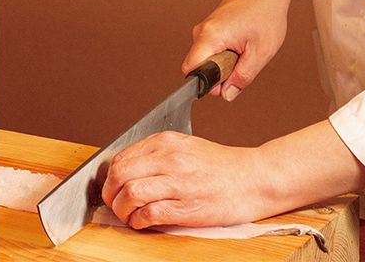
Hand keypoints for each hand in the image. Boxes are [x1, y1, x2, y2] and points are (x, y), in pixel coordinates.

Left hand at [100, 131, 266, 228]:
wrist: (255, 179)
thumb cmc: (224, 167)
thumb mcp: (188, 148)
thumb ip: (159, 155)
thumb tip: (130, 171)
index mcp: (169, 142)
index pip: (123, 157)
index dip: (111, 177)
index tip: (114, 188)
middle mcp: (171, 159)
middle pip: (120, 174)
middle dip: (110, 194)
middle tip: (114, 203)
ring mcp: (179, 183)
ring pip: (130, 194)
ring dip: (122, 210)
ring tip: (129, 216)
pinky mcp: (188, 207)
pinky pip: (149, 214)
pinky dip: (139, 222)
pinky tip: (143, 223)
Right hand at [183, 0, 304, 101]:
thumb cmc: (266, 11)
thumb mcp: (261, 52)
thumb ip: (242, 77)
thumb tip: (227, 95)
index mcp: (209, 36)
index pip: (191, 72)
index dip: (208, 85)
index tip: (228, 81)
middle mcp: (201, 31)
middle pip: (201, 68)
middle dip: (221, 74)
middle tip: (244, 61)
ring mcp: (205, 29)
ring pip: (208, 60)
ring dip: (227, 63)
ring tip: (246, 48)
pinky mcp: (211, 28)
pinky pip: (214, 50)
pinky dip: (228, 53)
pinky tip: (243, 42)